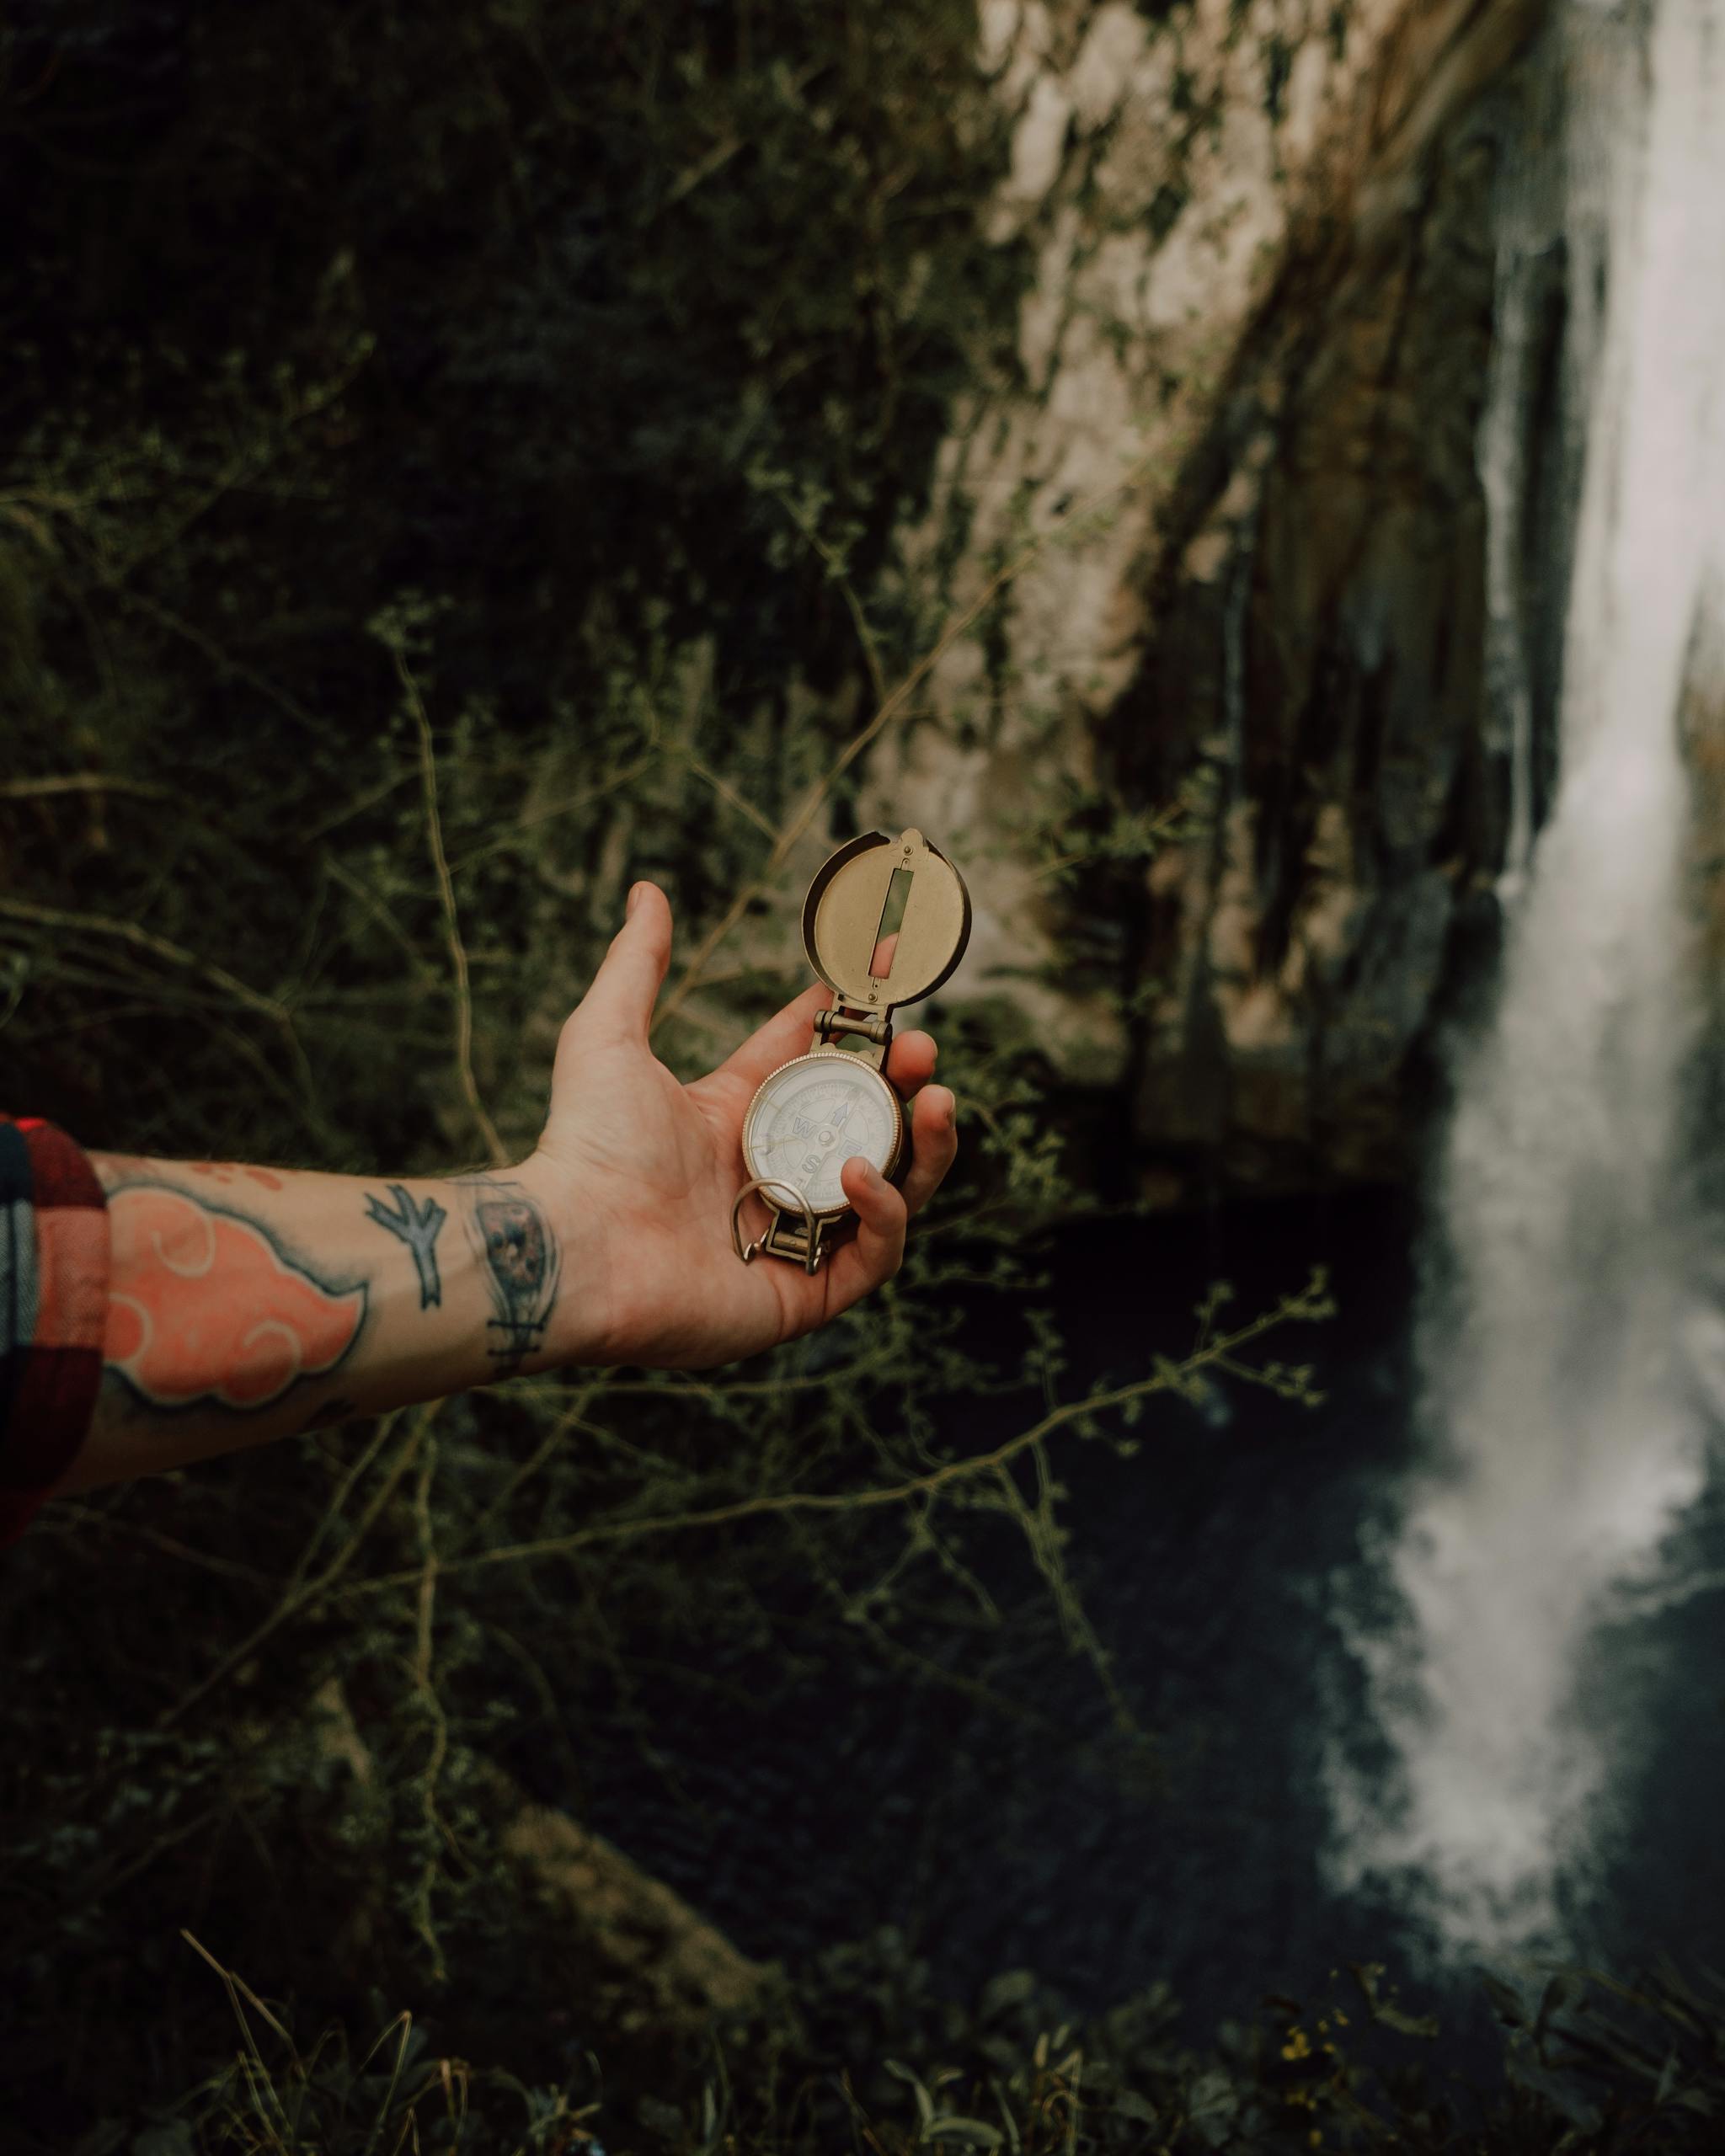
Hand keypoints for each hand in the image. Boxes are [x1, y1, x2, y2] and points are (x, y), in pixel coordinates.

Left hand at [525, 882, 958, 1367]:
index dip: (850, 1030)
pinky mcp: (804, 1293)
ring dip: (922, 1146)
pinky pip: (873, 1254)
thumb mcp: (608, 1035)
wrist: (574, 1250)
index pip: (810, 1069)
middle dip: (904, 1086)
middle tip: (924, 1050)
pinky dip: (883, 1211)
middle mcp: (767, 1178)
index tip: (883, 987)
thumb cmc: (586, 1146)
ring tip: (935, 1099)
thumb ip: (636, 963)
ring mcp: (792, 1238)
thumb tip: (645, 891)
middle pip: (865, 1129)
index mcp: (731, 1121)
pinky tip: (860, 1172)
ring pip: (890, 1192)